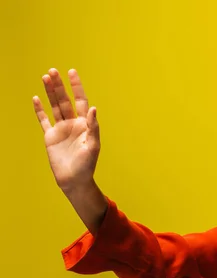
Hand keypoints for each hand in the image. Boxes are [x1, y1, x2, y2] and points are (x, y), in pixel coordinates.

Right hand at [33, 68, 99, 192]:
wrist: (74, 179)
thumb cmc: (87, 164)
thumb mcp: (93, 145)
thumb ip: (93, 126)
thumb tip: (93, 108)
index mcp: (85, 124)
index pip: (81, 100)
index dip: (77, 87)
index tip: (72, 72)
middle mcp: (73, 123)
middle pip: (65, 100)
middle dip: (59, 86)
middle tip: (53, 71)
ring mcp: (61, 129)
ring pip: (54, 106)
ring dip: (50, 92)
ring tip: (45, 77)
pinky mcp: (50, 136)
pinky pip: (43, 120)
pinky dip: (39, 110)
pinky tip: (36, 98)